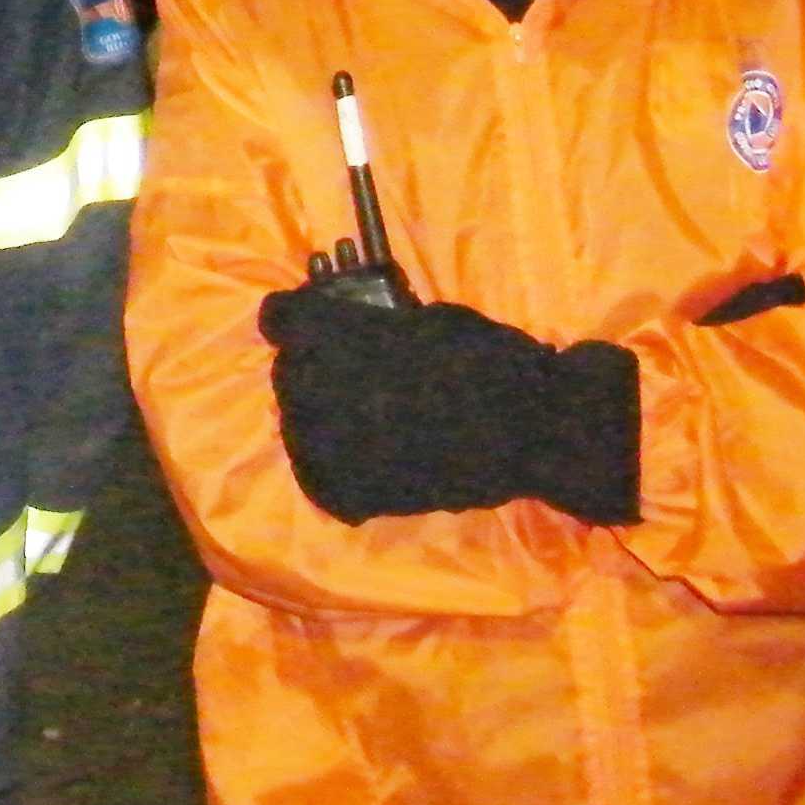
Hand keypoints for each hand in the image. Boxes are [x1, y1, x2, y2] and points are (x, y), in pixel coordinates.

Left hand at [260, 289, 638, 525]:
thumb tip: (347, 334)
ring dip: (327, 423)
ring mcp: (318, 440)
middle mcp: (303, 381)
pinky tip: (373, 464)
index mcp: (320, 330)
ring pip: (300, 425)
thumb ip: (367, 325)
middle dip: (320, 374)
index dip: (304, 324)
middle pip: (290, 373)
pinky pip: (320, 477)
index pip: (279, 318)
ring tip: (374, 428)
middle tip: (365, 386)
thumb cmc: (480, 356)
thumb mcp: (415, 316)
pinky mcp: (341, 488)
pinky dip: (340, 473)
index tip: (326, 332)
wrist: (524, 426)